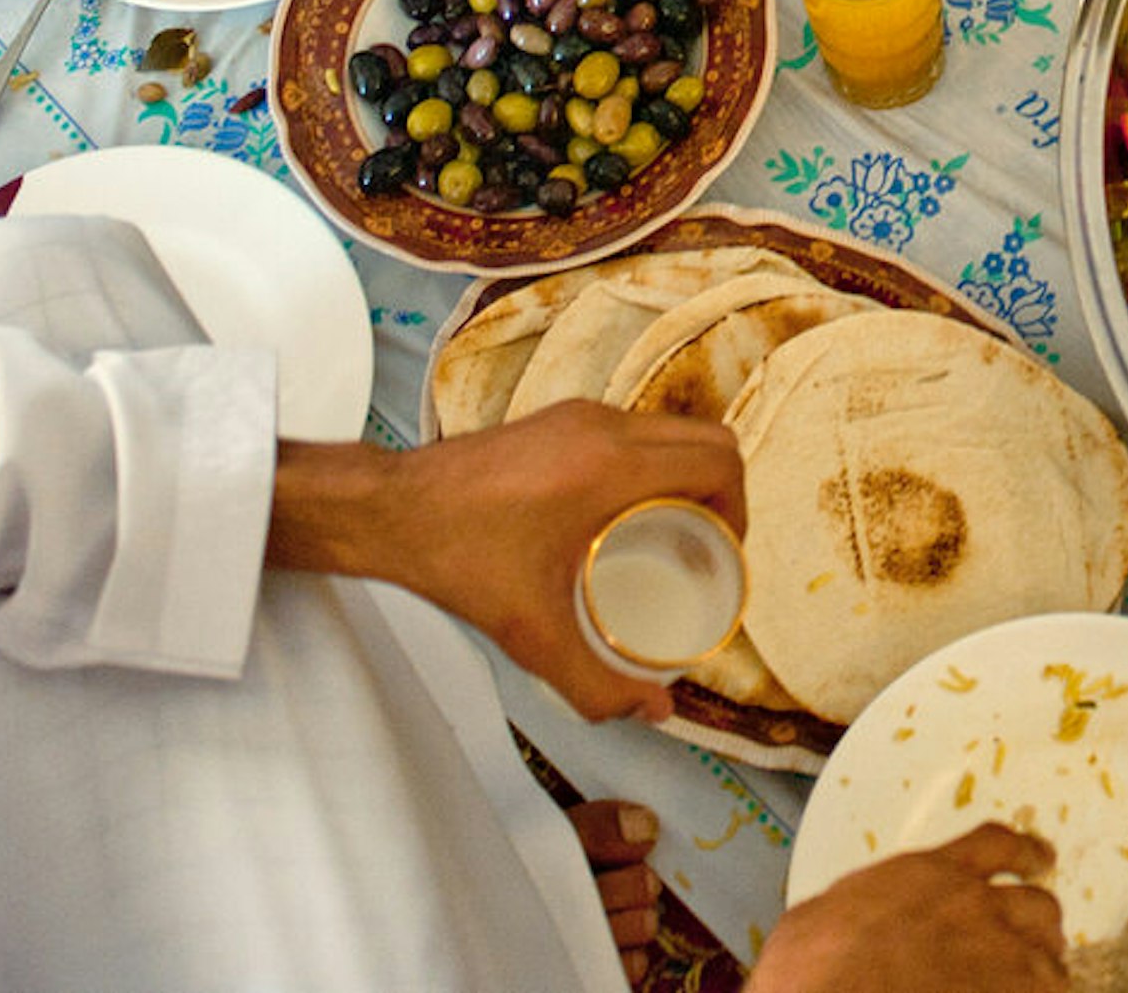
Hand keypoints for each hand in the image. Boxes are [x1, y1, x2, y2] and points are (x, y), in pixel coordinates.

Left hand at [290, 401, 748, 720]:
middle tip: (707, 549)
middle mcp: (604, 426)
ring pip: (668, 432)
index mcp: (612, 465)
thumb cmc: (460, 561)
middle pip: (706, 440)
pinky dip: (650, 466)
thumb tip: (655, 711)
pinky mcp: (557, 420)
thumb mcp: (532, 633)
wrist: (389, 509)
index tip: (723, 554)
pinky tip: (623, 517)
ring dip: (686, 476)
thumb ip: (596, 682)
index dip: (739, 508)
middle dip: (723, 493)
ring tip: (672, 536)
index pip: (717, 461)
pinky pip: (632, 433)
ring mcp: (579, 415)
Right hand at [752, 828, 1066, 992]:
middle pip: (1037, 903)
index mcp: (930, 874)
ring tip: (1035, 980)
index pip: (995, 845)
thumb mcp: (824, 914)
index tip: (1038, 857)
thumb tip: (852, 916)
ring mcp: (1000, 956)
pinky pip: (1049, 992)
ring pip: (1049, 951)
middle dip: (1035, 921)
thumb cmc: (812, 969)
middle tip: (1030, 936)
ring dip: (1043, 964)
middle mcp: (975, 907)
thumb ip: (863, 905)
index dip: (1024, 851)